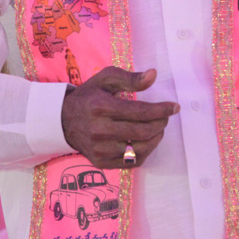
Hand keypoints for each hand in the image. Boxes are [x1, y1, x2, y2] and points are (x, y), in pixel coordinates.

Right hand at [61, 67, 178, 168]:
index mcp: (101, 107)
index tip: (174, 107)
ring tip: (157, 127)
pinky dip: (145, 151)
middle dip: (161, 123)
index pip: (140, 112)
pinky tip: (146, 140)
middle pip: (143, 132)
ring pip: (140, 149)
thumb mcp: (105, 79)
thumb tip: (153, 75)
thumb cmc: (89, 97)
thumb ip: (130, 78)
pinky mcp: (101, 162)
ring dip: (156, 138)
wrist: (64, 121)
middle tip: (165, 116)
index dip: (162, 110)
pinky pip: (132, 161)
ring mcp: (100, 150)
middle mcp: (100, 131)